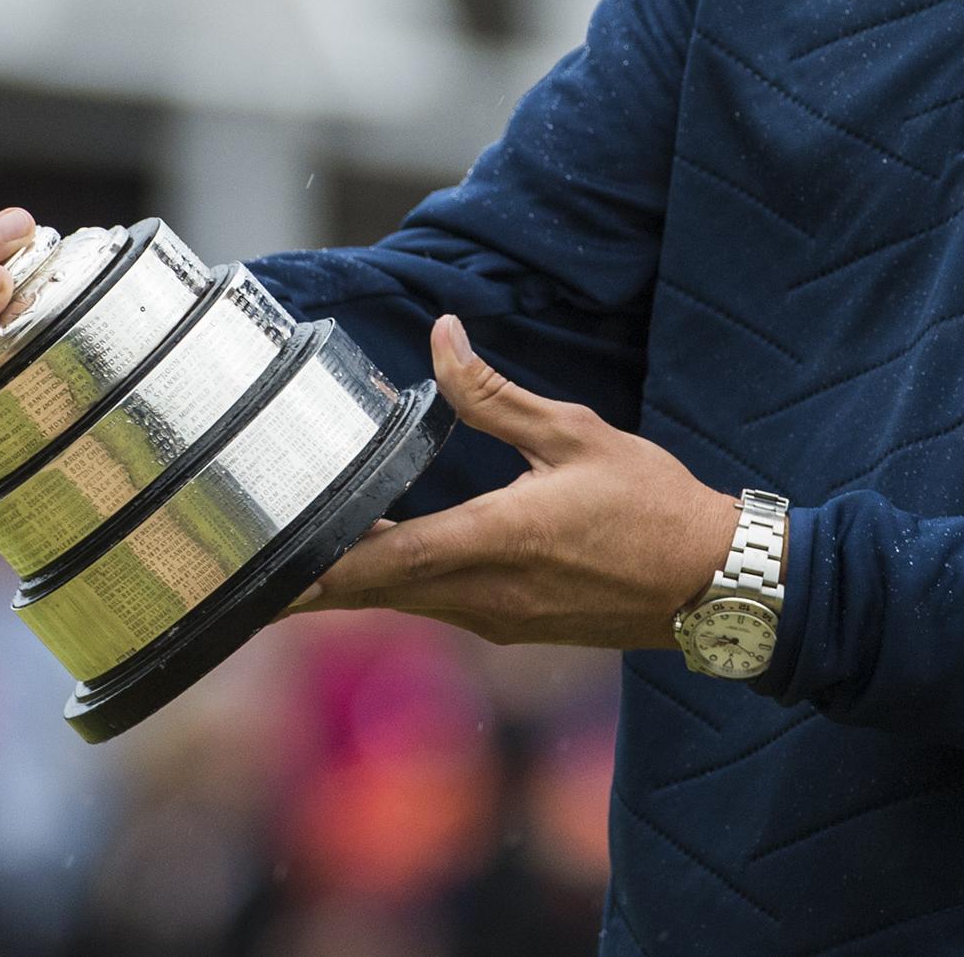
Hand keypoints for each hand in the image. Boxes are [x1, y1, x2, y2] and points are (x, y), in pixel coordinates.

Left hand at [291, 315, 739, 650]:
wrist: (714, 585)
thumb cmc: (653, 507)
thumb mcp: (575, 434)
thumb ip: (495, 394)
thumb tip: (442, 338)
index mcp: (494, 542)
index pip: (383, 561)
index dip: (319, 567)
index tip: (265, 568)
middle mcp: (485, 594)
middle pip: (375, 592)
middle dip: (312, 579)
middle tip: (250, 566)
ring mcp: (498, 619)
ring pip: (404, 602)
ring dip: (354, 581)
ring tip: (300, 553)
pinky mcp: (513, 625)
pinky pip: (436, 606)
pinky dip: (398, 585)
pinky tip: (380, 559)